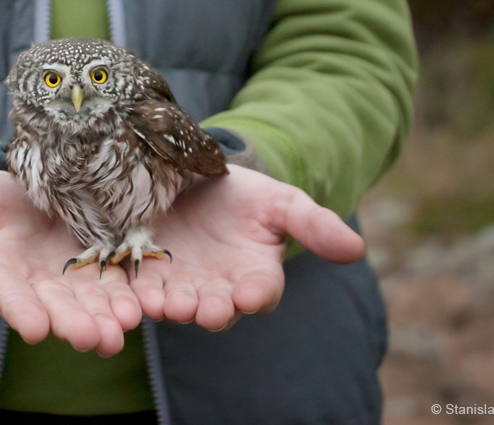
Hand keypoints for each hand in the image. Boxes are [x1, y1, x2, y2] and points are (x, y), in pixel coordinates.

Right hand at [0, 171, 141, 355]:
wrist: (18, 194)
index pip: (7, 295)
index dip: (20, 310)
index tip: (33, 328)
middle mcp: (36, 286)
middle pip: (55, 309)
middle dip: (73, 324)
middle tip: (92, 338)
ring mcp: (70, 278)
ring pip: (90, 302)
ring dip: (106, 318)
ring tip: (122, 329)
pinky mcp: (99, 263)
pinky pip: (115, 281)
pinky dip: (128, 295)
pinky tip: (143, 307)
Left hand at [130, 165, 364, 330]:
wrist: (201, 182)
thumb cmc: (250, 197)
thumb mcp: (283, 203)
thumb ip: (315, 225)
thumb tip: (356, 249)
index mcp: (255, 275)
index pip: (260, 290)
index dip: (256, 294)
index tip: (251, 296)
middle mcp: (218, 288)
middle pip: (217, 306)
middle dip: (212, 309)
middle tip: (208, 312)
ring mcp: (181, 283)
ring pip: (178, 302)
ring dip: (173, 307)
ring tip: (169, 306)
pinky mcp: (147, 271)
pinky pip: (142, 287)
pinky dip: (140, 294)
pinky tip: (137, 295)